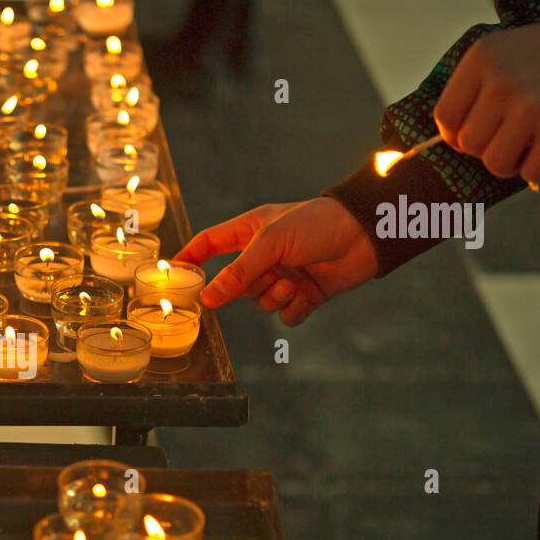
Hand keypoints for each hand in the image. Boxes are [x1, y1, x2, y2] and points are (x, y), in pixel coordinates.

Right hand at [175, 198, 378, 325]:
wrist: (366, 235)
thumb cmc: (317, 224)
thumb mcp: (271, 243)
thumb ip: (237, 272)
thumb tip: (207, 299)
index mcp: (250, 231)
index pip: (209, 244)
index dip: (191, 258)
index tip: (173, 275)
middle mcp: (264, 256)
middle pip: (236, 284)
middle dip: (249, 286)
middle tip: (270, 275)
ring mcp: (284, 276)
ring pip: (259, 302)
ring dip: (273, 298)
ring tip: (292, 284)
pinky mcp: (305, 295)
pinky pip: (285, 315)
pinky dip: (292, 311)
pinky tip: (304, 297)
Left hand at [434, 8, 539, 183]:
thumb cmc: (525, 63)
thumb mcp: (487, 60)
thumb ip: (461, 95)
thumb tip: (435, 147)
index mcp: (480, 61)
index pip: (444, 118)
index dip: (454, 133)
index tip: (473, 127)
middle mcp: (505, 82)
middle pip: (468, 144)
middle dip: (482, 145)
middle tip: (504, 130)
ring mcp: (534, 107)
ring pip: (494, 163)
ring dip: (506, 160)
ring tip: (521, 141)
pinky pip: (530, 173)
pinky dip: (534, 169)